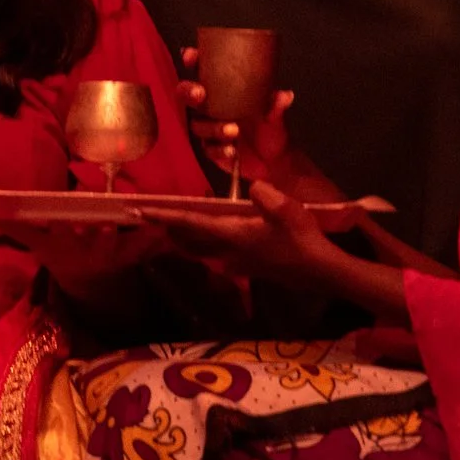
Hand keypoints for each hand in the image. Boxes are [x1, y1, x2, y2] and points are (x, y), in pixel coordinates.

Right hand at [1, 217, 164, 299]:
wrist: (85, 279)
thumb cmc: (60, 251)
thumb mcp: (38, 241)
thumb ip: (17, 226)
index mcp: (69, 245)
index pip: (66, 236)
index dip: (68, 232)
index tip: (70, 224)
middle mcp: (92, 253)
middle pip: (98, 244)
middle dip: (102, 237)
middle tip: (106, 226)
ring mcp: (115, 256)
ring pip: (128, 248)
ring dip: (139, 241)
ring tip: (151, 229)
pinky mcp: (135, 255)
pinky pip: (150, 248)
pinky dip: (159, 241)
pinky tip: (170, 231)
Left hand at [143, 180, 342, 288]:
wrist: (320, 271)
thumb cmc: (301, 238)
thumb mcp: (284, 207)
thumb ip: (262, 194)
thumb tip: (254, 189)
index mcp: (230, 234)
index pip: (188, 224)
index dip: (163, 216)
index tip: (140, 211)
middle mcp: (227, 252)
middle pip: (188, 242)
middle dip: (168, 230)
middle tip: (152, 217)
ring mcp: (237, 263)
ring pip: (201, 250)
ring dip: (185, 238)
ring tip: (176, 224)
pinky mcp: (249, 267)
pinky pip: (216, 254)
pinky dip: (205, 243)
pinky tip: (214, 236)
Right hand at [178, 47, 296, 186]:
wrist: (274, 159)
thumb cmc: (270, 128)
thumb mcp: (275, 115)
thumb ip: (276, 106)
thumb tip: (285, 96)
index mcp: (224, 91)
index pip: (203, 72)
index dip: (193, 61)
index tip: (191, 55)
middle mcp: (212, 107)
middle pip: (188, 96)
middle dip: (189, 92)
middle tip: (200, 94)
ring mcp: (210, 128)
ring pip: (199, 125)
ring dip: (213, 127)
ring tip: (234, 130)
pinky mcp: (212, 150)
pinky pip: (209, 149)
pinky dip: (219, 150)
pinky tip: (232, 150)